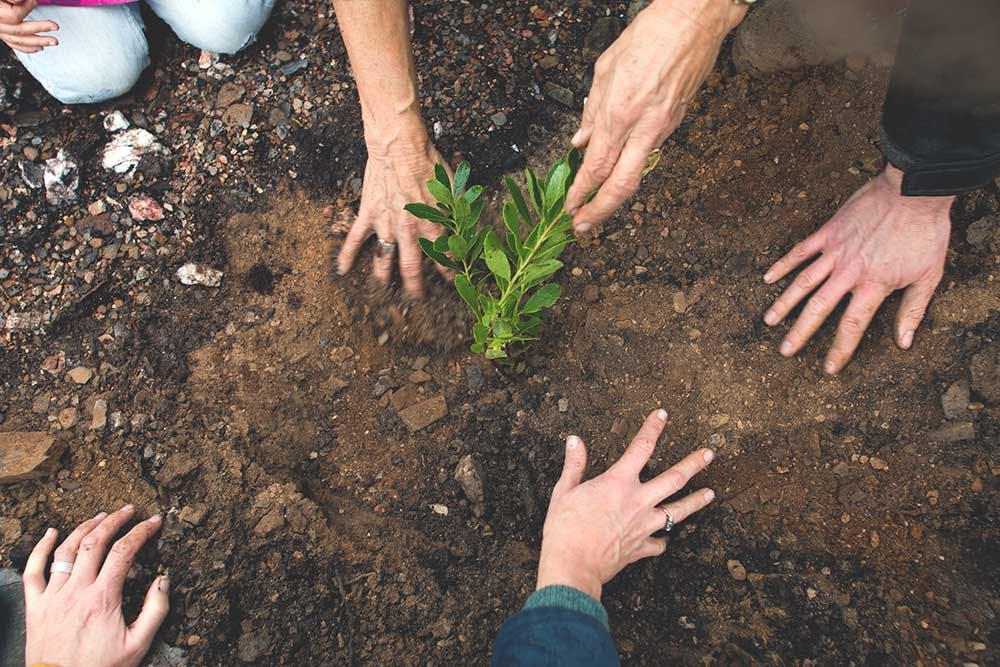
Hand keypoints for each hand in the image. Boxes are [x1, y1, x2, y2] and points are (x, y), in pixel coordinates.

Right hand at [1, 0, 58, 53]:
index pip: (14, 15)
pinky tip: (39, 48)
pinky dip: (26, 47)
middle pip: (18, 31)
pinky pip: (12, 43)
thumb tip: (21, 0)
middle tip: (55, 26)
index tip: (34, 0)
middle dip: (39, 29)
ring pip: (17, 40)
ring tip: (53, 41)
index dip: (27, 7)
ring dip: (37, 42)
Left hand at [23, 505, 169, 666]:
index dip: (142, 531)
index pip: (125, 551)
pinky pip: (33, 571)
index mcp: (103, 598)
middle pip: (96, 542)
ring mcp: (53, 596)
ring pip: (67, 550)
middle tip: (128, 510)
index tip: (154, 522)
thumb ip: (155, 610)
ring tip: (100, 516)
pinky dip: (40, 548)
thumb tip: (163, 579)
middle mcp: (77, 591)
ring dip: (85, 528)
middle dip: (115, 520)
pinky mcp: (35, 606)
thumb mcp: (138, 644)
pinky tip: (51, 533)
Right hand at [336, 125, 449, 298]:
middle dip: (415, 286)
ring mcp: (386, 225)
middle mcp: (409, 231)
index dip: (449, 273)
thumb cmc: (429, 164)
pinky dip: (347, 255)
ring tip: (384, 290)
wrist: (400, 147)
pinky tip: (342, 271)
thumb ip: (460, 211)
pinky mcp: (369, 215)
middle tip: (417, 299)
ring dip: (384, 277)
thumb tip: (472, 227)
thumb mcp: (454, 189)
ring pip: (384, 259)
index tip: (452, 284)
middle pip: (412, 268)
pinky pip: (355, 239)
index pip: (444, 257)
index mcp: (434, 226)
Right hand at [536, 409, 715, 600]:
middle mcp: (638, 501)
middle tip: (709, 454)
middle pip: (674, 479)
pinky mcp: (641, 548)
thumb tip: (575, 441)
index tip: (662, 415)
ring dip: (696, 501)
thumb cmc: (564, 528)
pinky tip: (664, 540)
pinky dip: (662, 541)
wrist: (573, 565)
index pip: (641, 448)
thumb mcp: (564, 490)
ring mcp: (644, 526)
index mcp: (618, 483)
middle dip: (694, 464)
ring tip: (710, 493)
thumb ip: (574, 464)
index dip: (653, 428)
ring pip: (678, 511)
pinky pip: (659, 544)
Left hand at [565, 0, 744, 231]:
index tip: (570, 207)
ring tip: (596, 206)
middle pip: (620, 185)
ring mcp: (663, 128)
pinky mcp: (676, 123)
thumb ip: (592, 110)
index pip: (596, 166)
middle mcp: (642, 127)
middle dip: (599, 211)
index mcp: (619, 113)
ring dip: (615, 195)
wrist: (695, 20)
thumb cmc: (649, 34)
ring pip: (637, 173)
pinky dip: (630, 168)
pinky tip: (617, 171)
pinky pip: (648, 153)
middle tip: (582, 226)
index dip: (581, 192)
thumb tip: (580, 140)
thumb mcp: (605, 68)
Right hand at [763, 165, 953, 373]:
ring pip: (803, 283)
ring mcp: (835, 252)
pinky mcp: (828, 232)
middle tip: (784, 351)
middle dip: (800, 333)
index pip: (852, 325)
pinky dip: (783, 265)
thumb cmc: (925, 233)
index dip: (839, 349)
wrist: (913, 191)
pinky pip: (800, 252)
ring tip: (769, 322)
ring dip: (784, 304)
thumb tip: (904, 342)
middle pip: (818, 309)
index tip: (828, 368)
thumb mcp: (929, 275)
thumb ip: (913, 310)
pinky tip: (768, 278)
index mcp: (874, 285)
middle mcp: (849, 272)